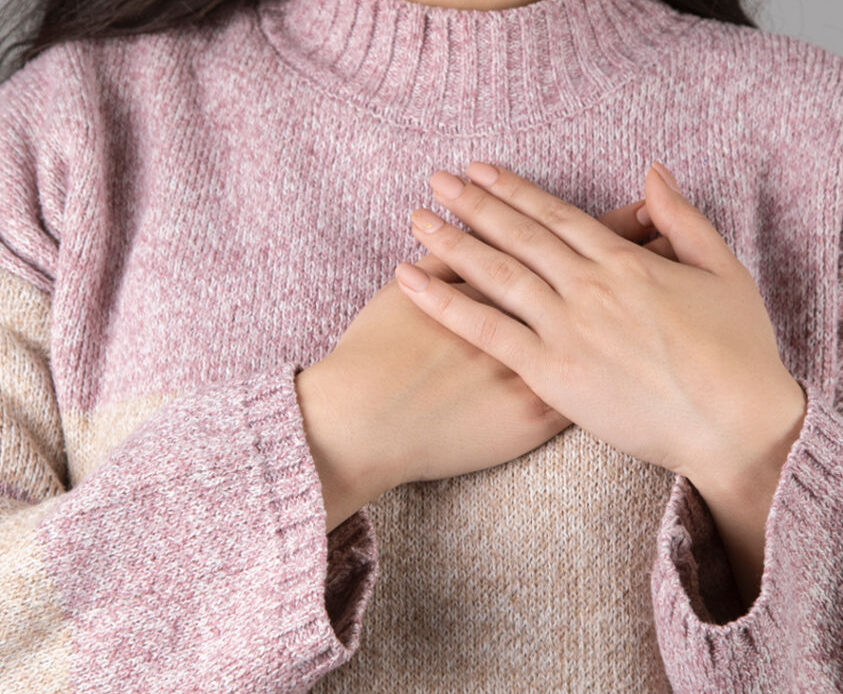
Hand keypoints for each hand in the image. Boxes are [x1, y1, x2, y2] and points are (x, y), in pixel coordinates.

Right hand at [297, 197, 668, 531]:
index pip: (566, 246)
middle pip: (599, 284)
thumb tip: (459, 231)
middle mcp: (530, 325)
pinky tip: (645, 360)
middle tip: (675, 233)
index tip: (641, 208)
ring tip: (674, 287)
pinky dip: (622, 369)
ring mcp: (538, 370)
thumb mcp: (402, 292)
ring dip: (640, 308)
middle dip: (639, 256)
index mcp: (503, 288)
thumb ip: (440, 260)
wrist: (366, 422)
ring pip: (606, 335)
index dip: (607, 225)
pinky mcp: (535, 415)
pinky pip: (590, 388)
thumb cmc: (376, 354)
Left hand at [394, 161, 806, 502]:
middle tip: (436, 180)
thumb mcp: (724, 272)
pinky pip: (488, 331)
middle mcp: (588, 287)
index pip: (556, 215)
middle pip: (519, 236)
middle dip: (474, 204)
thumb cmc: (736, 353)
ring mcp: (566, 328)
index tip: (480, 171)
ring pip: (497, 274)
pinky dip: (446, 304)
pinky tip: (413, 281)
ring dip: (453, 242)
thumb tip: (653, 172)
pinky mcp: (550, 373)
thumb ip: (683, 220)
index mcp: (625, 263)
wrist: (735, 425)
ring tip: (416, 219)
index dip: (513, 190)